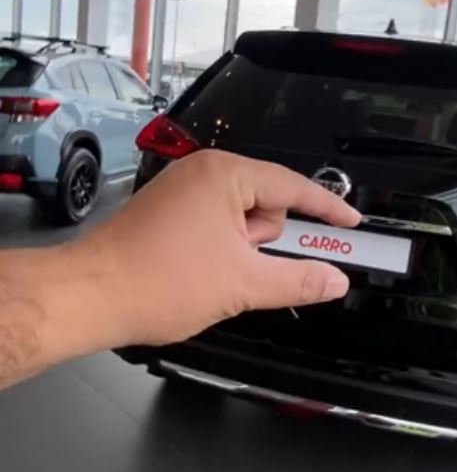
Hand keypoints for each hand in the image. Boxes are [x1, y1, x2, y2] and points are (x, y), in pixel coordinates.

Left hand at [74, 149, 360, 347]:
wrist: (88, 296)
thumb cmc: (155, 281)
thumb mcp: (244, 285)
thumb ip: (299, 280)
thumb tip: (333, 280)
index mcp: (225, 176)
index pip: (295, 188)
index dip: (328, 209)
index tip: (352, 223)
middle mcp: (202, 174)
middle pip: (269, 204)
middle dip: (270, 241)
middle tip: (260, 270)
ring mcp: (182, 192)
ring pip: (242, 220)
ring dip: (244, 250)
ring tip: (222, 278)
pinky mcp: (168, 212)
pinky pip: (217, 225)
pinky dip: (224, 250)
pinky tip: (211, 276)